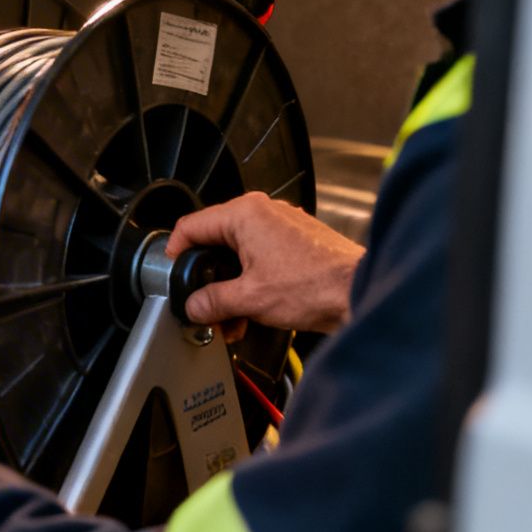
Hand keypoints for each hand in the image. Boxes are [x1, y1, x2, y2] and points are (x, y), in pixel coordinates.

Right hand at [167, 192, 364, 334]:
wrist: (360, 292)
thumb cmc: (316, 285)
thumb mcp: (250, 299)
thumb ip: (212, 302)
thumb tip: (195, 306)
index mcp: (245, 214)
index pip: (191, 226)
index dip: (175, 253)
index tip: (171, 274)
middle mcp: (263, 212)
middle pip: (216, 243)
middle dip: (209, 280)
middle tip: (205, 305)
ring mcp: (282, 226)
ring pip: (240, 254)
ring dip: (231, 286)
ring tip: (233, 318)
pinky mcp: (297, 242)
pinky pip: (262, 257)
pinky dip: (253, 281)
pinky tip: (254, 310)